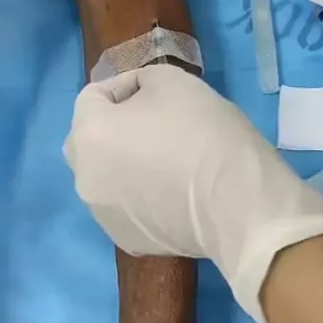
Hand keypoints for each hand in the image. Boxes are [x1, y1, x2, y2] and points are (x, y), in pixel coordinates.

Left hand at [65, 65, 322, 322]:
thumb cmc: (204, 132)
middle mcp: (83, 178)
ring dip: (127, 162)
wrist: (239, 204)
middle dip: (116, 125)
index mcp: (88, 135)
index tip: (157, 90)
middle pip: (91, 140)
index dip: (124, 85)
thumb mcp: (174, 80)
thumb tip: (139, 96)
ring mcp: (103, 216)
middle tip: (156, 121)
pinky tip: (175, 192)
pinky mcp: (128, 242)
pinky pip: (127, 207)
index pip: (92, 97)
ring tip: (168, 159)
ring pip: (107, 177)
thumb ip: (144, 82)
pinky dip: (141, 196)